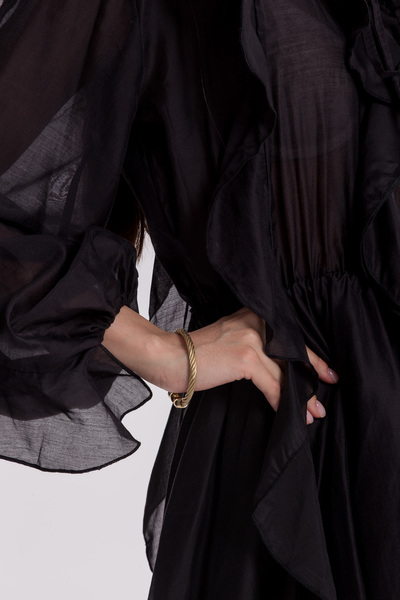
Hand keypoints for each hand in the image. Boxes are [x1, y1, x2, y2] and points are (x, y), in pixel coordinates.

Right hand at [103, 306, 338, 424]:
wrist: (169, 356)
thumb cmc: (195, 354)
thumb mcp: (229, 338)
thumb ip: (253, 345)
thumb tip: (277, 369)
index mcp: (253, 316)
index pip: (289, 337)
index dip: (310, 356)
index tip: (325, 371)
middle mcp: (256, 323)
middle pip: (293, 353)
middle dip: (312, 376)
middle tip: (326, 392)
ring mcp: (252, 339)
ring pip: (285, 372)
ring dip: (300, 397)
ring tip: (311, 413)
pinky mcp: (246, 357)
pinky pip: (272, 385)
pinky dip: (281, 402)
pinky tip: (287, 413)